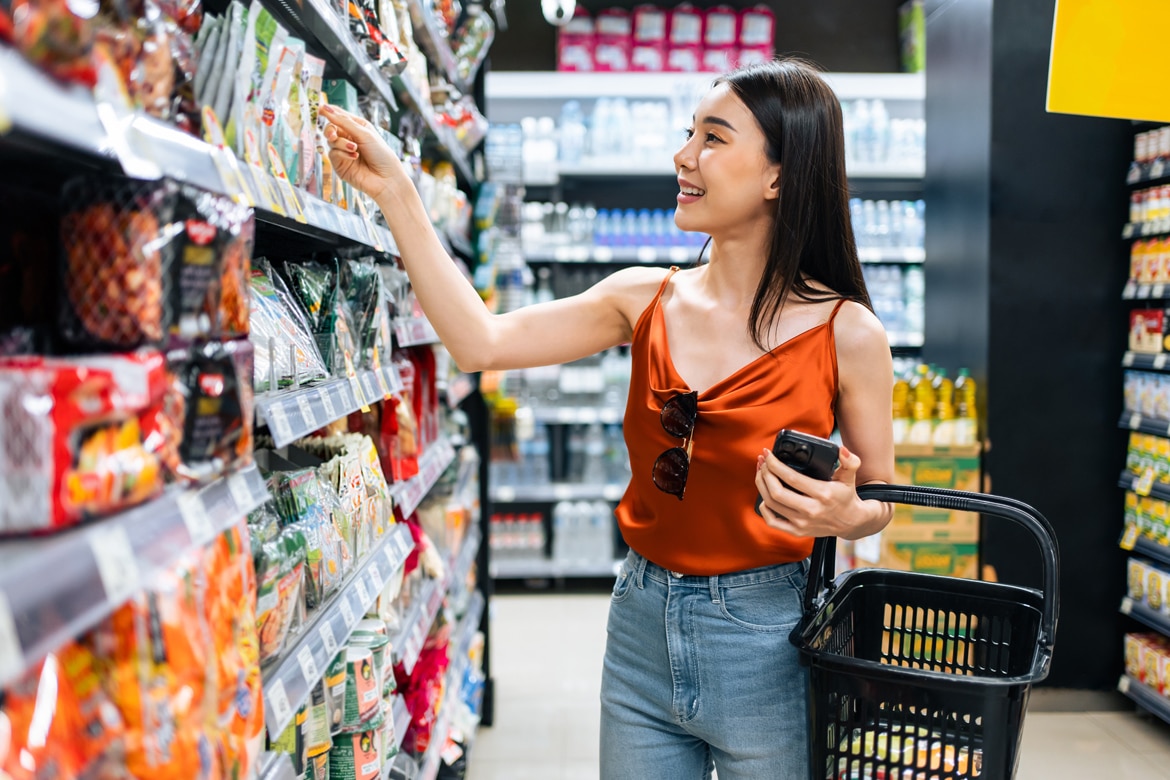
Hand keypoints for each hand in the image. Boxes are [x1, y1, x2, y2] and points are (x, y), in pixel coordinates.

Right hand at [320, 103, 406, 201]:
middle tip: (333, 134)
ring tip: (354, 148)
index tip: (319, 108)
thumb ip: (344, 122)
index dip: (329, 111)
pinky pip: (333, 154)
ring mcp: (343, 152)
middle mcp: (349, 138)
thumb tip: (326, 109)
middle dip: (330, 130)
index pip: (339, 116)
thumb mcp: (364, 133)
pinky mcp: (340, 165)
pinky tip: (354, 157)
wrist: (386, 178)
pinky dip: (343, 153)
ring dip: (341, 144)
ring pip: (331, 141)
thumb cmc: (381, 154)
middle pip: (330, 128)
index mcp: (357, 127)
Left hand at [754, 444, 869, 538]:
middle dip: (765, 473)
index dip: (775, 464)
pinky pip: (772, 521)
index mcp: (823, 494)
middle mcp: (811, 510)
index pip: (792, 478)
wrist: (851, 522)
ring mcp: (802, 523)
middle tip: (763, 462)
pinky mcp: (797, 531)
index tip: (768, 454)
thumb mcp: (849, 477)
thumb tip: (841, 450)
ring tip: (761, 472)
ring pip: (771, 504)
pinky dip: (764, 508)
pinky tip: (765, 495)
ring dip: (761, 485)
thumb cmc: (846, 496)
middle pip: (777, 492)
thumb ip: (849, 461)